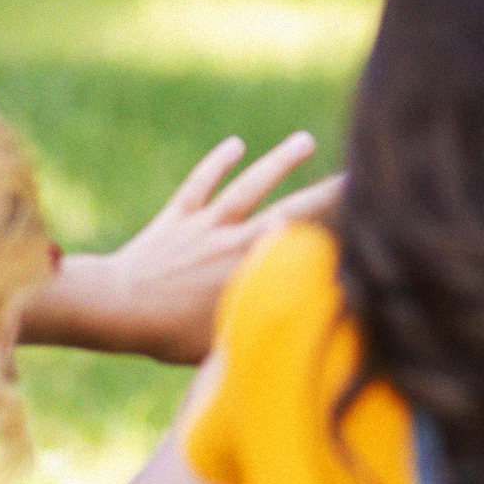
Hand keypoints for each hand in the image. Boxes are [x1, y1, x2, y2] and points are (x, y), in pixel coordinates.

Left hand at [21, 133, 342, 363]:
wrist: (114, 306)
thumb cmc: (167, 334)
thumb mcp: (224, 342)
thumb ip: (261, 331)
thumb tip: (301, 332)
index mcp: (251, 267)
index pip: (303, 243)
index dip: (336, 230)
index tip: (369, 218)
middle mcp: (234, 237)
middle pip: (289, 207)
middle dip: (327, 191)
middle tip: (356, 173)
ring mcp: (204, 223)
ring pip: (249, 186)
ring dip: (278, 162)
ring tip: (304, 141)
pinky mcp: (176, 218)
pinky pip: (200, 185)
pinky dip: (217, 163)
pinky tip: (235, 145)